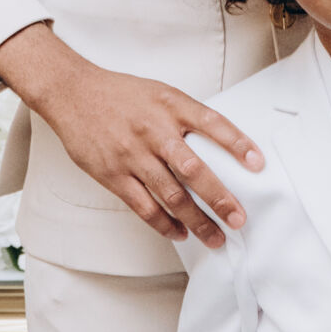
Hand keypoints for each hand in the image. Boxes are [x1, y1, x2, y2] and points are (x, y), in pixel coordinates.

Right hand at [0, 22, 261, 245]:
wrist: (72, 94)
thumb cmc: (121, 95)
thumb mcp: (161, 94)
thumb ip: (188, 117)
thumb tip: (223, 146)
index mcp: (170, 106)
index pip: (212, 124)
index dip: (237, 144)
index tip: (258, 164)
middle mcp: (153, 130)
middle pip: (192, 169)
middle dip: (219, 197)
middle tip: (239, 218)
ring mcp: (132, 155)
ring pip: (170, 195)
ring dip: (196, 220)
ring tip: (215, 237)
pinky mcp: (112, 174)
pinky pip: (142, 206)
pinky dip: (163, 224)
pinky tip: (179, 233)